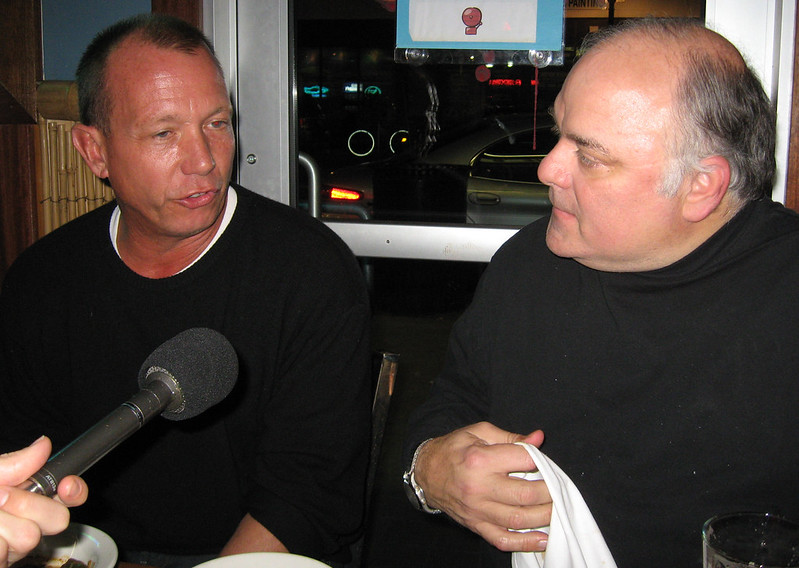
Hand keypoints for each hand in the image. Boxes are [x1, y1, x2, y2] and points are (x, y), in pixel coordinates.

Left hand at [0, 437, 87, 567]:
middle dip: (26, 504)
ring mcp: (11, 549)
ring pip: (28, 537)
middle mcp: (25, 524)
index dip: (74, 490)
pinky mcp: (1, 562)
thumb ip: (12, 464)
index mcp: (25, 497)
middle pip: (57, 518)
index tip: (65, 485)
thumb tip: (44, 445)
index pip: (69, 494)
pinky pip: (4, 550)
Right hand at [414, 422, 550, 551]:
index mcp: (480, 460)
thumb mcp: (479, 432)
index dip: (540, 460)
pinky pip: (502, 539)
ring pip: (518, 520)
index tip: (546, 461)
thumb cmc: (454, 449)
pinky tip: (543, 539)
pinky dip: (525, 543)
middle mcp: (478, 488)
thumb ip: (510, 437)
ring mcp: (477, 510)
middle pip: (525, 495)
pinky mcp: (476, 525)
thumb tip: (538, 438)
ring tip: (557, 508)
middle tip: (559, 487)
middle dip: (549, 491)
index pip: (522, 460)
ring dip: (544, 517)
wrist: (426, 472)